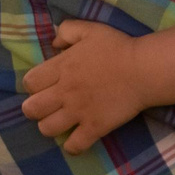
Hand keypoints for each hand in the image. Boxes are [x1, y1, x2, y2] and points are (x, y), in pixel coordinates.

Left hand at [19, 20, 147, 152]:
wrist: (144, 70)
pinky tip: (77, 138)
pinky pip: (74, 146)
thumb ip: (67, 31)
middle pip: (31, 109)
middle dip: (34, 108)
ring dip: (49, 126)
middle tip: (47, 106)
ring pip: (47, 129)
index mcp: (61, 67)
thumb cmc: (118, 47)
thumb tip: (54, 43)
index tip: (44, 86)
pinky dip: (72, 146)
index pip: (29, 83)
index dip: (33, 86)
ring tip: (60, 122)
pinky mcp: (95, 127)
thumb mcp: (90, 29)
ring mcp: (79, 112)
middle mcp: (65, 92)